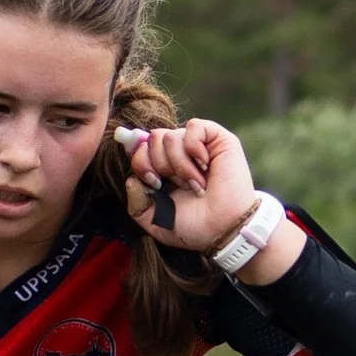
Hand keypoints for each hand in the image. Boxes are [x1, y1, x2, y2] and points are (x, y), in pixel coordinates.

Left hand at [119, 117, 261, 256]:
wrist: (223, 229)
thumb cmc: (194, 226)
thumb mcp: (155, 221)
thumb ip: (136, 203)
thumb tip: (131, 179)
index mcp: (162, 169)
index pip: (139, 148)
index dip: (140, 162)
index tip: (154, 183)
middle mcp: (178, 154)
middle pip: (152, 139)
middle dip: (159, 164)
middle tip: (176, 184)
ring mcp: (197, 145)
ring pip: (170, 136)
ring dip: (180, 165)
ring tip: (196, 183)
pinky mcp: (217, 139)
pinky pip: (194, 126)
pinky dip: (194, 147)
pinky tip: (204, 165)